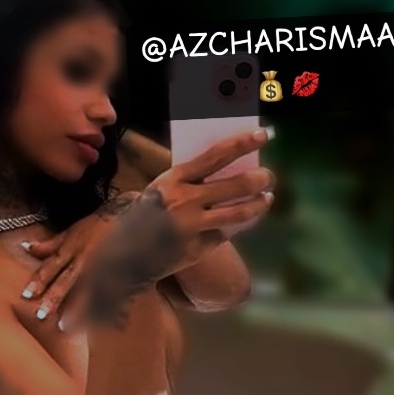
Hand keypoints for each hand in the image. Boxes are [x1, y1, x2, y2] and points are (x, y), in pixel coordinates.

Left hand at [20, 192, 140, 324]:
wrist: (140, 216)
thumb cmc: (103, 224)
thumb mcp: (74, 230)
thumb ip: (50, 244)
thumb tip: (25, 247)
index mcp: (74, 245)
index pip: (52, 265)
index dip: (39, 281)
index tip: (25, 296)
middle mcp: (87, 257)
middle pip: (67, 279)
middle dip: (54, 297)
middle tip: (41, 316)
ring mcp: (105, 266)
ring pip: (87, 289)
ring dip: (75, 308)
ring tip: (65, 326)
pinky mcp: (122, 274)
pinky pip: (109, 293)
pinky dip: (101, 308)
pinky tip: (93, 322)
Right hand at [61, 127, 275, 331]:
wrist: (124, 259)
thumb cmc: (144, 219)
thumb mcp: (159, 193)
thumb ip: (189, 184)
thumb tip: (228, 173)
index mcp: (174, 179)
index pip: (216, 156)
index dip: (242, 143)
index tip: (264, 135)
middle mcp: (185, 200)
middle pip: (235, 185)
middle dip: (260, 178)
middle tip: (268, 176)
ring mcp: (193, 226)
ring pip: (238, 213)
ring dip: (258, 204)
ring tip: (267, 199)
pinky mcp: (198, 248)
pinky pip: (225, 234)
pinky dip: (234, 227)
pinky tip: (238, 222)